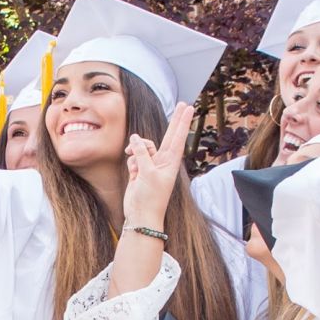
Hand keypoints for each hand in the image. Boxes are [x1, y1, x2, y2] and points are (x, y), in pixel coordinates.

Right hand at [122, 103, 193, 226]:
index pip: (177, 137)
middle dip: (175, 120)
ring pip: (143, 146)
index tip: (188, 108)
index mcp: (170, 162)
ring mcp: (151, 165)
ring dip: (136, 150)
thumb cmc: (149, 197)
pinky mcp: (140, 170)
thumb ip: (141, 153)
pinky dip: (131, 162)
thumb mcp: (147, 173)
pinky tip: (132, 174)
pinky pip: (134, 156)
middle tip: (182, 104)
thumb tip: (135, 138)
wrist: (140, 215)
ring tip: (134, 163)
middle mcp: (163, 161)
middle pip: (169, 135)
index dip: (182, 121)